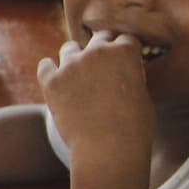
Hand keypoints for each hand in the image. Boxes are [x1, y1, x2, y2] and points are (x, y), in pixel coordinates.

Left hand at [37, 31, 153, 173]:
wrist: (109, 150)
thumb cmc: (134, 129)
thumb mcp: (143, 95)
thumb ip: (131, 75)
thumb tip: (124, 73)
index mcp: (125, 52)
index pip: (126, 40)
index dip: (126, 51)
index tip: (123, 62)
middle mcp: (97, 51)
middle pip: (99, 38)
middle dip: (102, 50)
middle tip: (102, 67)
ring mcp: (71, 65)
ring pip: (70, 49)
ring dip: (75, 59)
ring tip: (79, 77)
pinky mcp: (51, 81)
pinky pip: (45, 65)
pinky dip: (51, 72)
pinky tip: (56, 82)